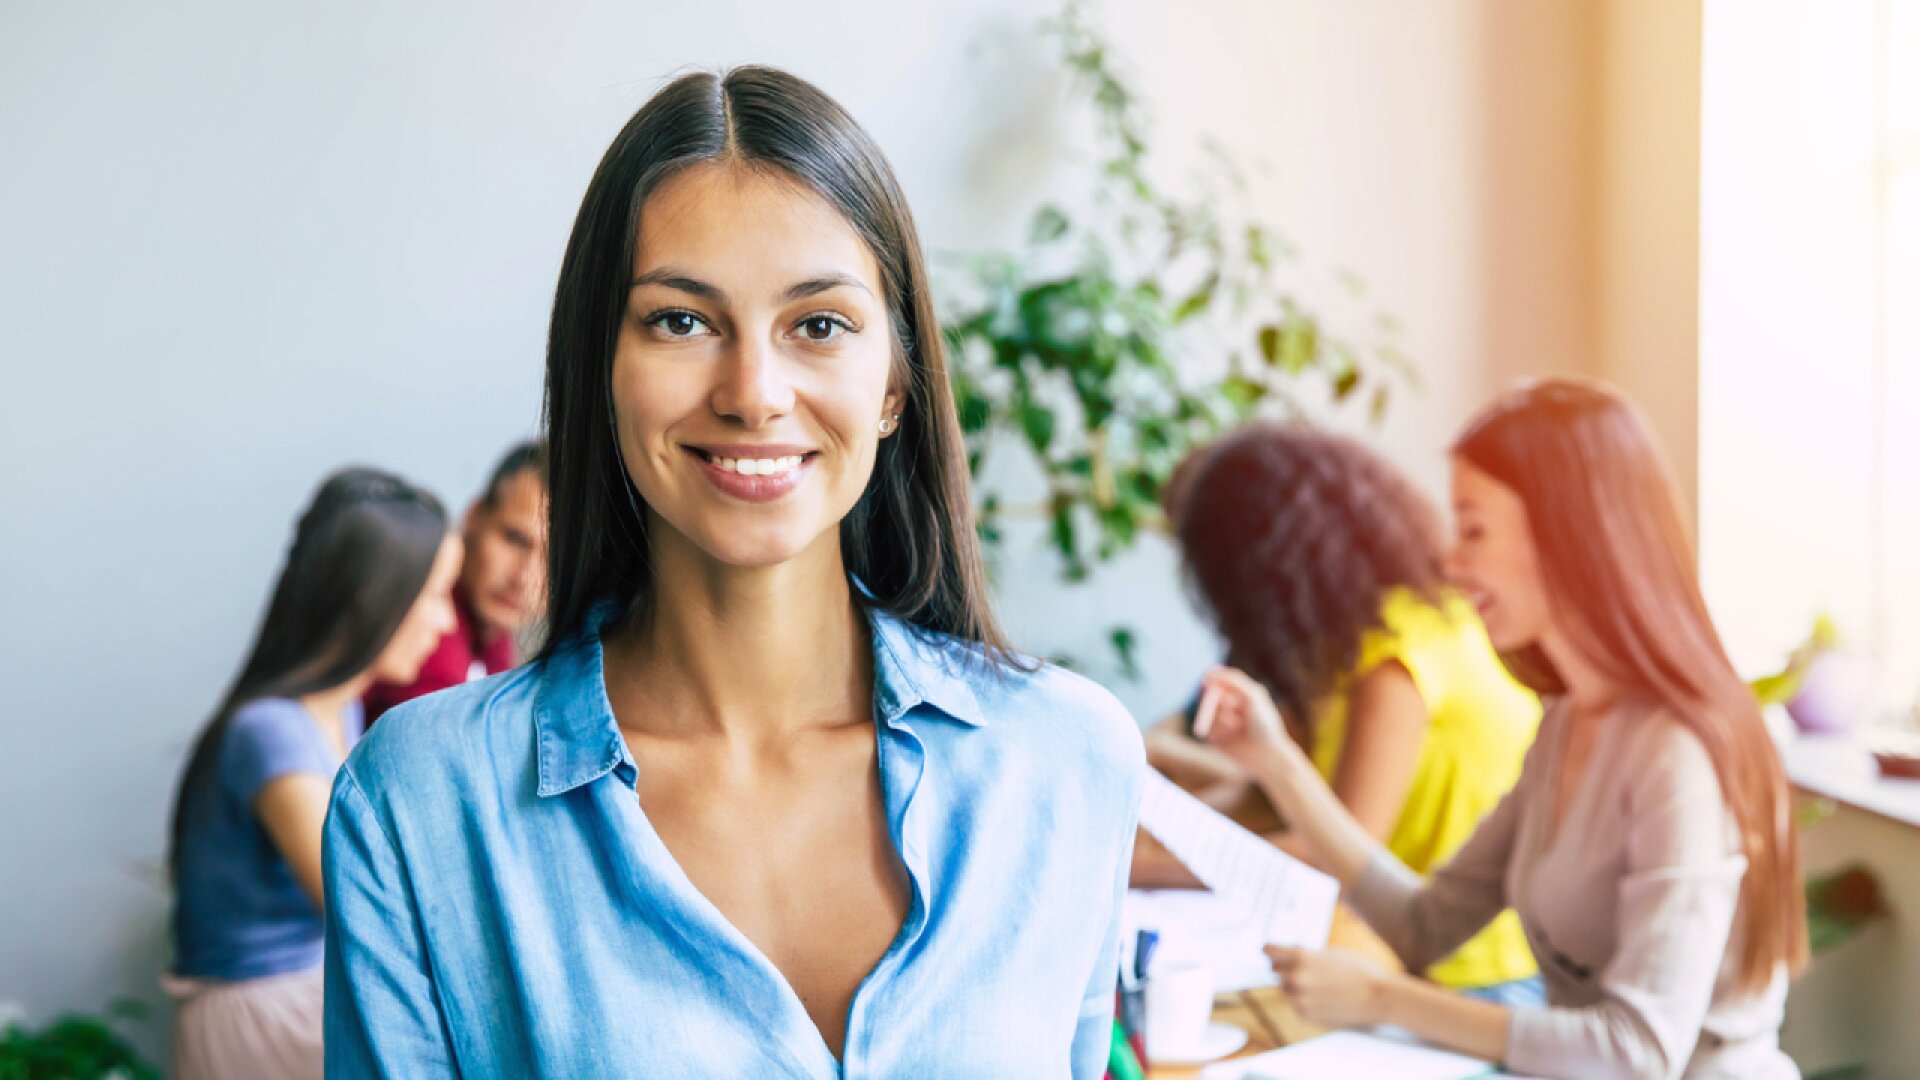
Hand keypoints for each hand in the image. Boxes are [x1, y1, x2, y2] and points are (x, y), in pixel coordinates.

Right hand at [1192, 666, 1301, 774]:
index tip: (1206, 680)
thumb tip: (1210, 672)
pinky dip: (1217, 730)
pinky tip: (1230, 737)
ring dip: (1220, 717)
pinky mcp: (1216, 739)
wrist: (1267, 755)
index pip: (1220, 682)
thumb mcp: (1252, 697)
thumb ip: (1233, 680)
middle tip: (1212, 699)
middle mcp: (1230, 709)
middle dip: (1210, 699)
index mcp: (1241, 696)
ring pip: (1208, 713)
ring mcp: (1222, 724)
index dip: (1212, 680)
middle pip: (1209, 696)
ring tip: (1236, 726)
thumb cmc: (1264, 725)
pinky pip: (1207, 729)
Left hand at [1266, 946, 1390, 1028]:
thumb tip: (1290, 954)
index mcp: (1301, 958)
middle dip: (1285, 968)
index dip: (1270, 950)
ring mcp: (1299, 999)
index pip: (1270, 951)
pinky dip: (1304, 1001)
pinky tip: (1323, 997)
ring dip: (1295, 986)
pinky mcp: (1305, 1015)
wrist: (1379, 997)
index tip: (1269, 951)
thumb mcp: (1331, 953)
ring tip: (1319, 985)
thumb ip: (1307, 955)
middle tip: (1300, 969)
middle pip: (1275, 971)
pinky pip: (1296, 1004)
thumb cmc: (1360, 971)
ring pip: (1286, 989)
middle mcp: (1295, 978)